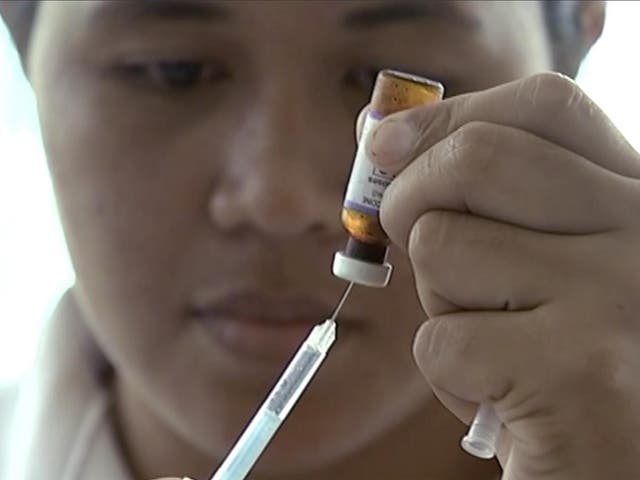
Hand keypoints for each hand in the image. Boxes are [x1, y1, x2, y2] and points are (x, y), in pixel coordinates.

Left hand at [366, 72, 639, 478]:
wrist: (618, 467)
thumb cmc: (569, 360)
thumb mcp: (550, 262)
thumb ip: (490, 199)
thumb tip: (380, 135)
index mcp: (638, 199)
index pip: (543, 107)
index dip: (447, 117)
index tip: (385, 145)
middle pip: (475, 158)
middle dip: (410, 202)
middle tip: (416, 250)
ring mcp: (619, 299)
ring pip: (442, 248)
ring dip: (442, 303)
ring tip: (498, 343)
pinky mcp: (579, 376)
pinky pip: (440, 341)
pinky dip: (450, 376)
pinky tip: (505, 398)